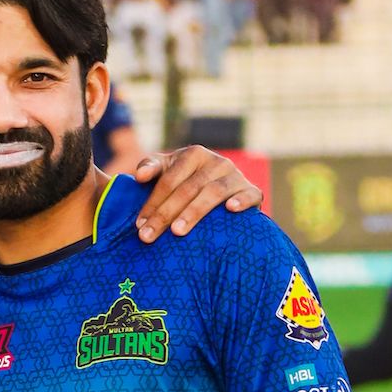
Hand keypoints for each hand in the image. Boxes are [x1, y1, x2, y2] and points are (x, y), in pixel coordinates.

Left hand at [134, 146, 262, 243]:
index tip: (139, 225)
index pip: (170, 179)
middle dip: (166, 213)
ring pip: (214, 192)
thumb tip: (139, 175)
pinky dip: (241, 200)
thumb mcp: (168, 171)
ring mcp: (235, 176)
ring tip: (177, 231)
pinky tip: (230, 209)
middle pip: (188, 188)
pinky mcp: (253, 191)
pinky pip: (250, 195)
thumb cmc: (188, 183)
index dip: (153, 202)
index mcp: (194, 155)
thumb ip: (152, 168)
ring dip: (194, 211)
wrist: (225, 192)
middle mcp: (217, 162)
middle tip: (149, 236)